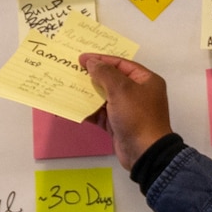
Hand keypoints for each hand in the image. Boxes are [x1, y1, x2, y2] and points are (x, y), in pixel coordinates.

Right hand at [78, 55, 170, 170]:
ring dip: (86, 92)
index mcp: (146, 81)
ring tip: (66, 85)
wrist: (145, 152)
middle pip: (110, 79)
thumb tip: (92, 63)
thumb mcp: (121, 89)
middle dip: (91, 75)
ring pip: (103, 96)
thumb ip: (105, 72)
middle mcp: (138, 93)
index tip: (80, 58)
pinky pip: (99, 112)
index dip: (100, 59)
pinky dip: (86, 109)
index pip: (121, 63)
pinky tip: (70, 105)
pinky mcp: (117, 123)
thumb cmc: (137, 116)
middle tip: (70, 70)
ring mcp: (127, 109)